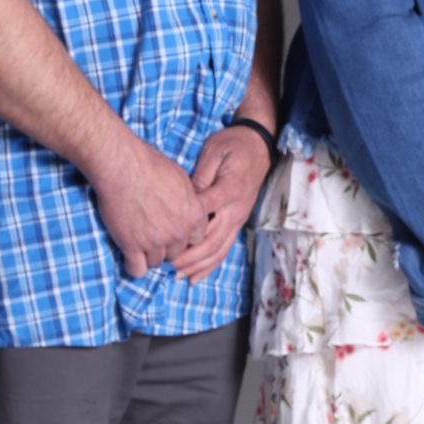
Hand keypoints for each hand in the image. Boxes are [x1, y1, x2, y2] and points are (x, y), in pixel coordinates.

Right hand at [92, 137, 207, 279]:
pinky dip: (133, 266)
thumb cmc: (151, 165)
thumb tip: (189, 208)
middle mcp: (178, 232)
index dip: (185, 234)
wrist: (122, 165)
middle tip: (153, 233)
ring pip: (157, 262)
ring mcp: (155, 241)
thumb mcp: (182, 179)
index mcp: (194, 215)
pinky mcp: (131, 246)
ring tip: (139, 242)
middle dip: (167, 246)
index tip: (174, 229)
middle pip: (177, 253)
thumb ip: (189, 200)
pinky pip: (137, 270)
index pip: (197, 238)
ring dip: (149, 255)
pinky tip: (129, 255)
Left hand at [169, 124, 272, 282]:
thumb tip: (186, 198)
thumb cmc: (232, 146)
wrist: (258, 147)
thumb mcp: (214, 151)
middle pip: (213, 239)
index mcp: (230, 189)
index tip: (166, 233)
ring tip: (177, 276)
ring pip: (219, 249)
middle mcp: (236, 209)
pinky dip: (209, 266)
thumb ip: (201, 176)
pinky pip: (224, 250)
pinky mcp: (237, 224)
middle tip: (167, 264)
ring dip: (198, 265)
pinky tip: (194, 277)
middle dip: (190, 255)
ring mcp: (238, 219)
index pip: (206, 210)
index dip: (187, 224)